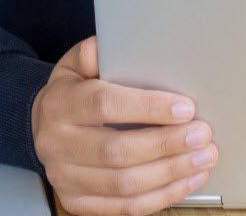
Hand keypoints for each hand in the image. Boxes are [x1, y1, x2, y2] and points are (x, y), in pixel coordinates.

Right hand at [32, 37, 217, 215]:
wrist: (42, 128)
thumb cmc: (73, 93)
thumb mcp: (76, 65)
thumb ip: (93, 53)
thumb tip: (107, 45)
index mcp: (60, 104)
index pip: (105, 105)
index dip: (149, 108)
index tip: (186, 108)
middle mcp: (56, 144)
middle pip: (118, 151)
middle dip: (167, 145)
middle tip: (203, 135)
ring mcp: (65, 177)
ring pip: (124, 184)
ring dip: (171, 173)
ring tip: (203, 158)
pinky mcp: (76, 201)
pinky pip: (124, 207)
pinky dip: (161, 196)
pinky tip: (186, 180)